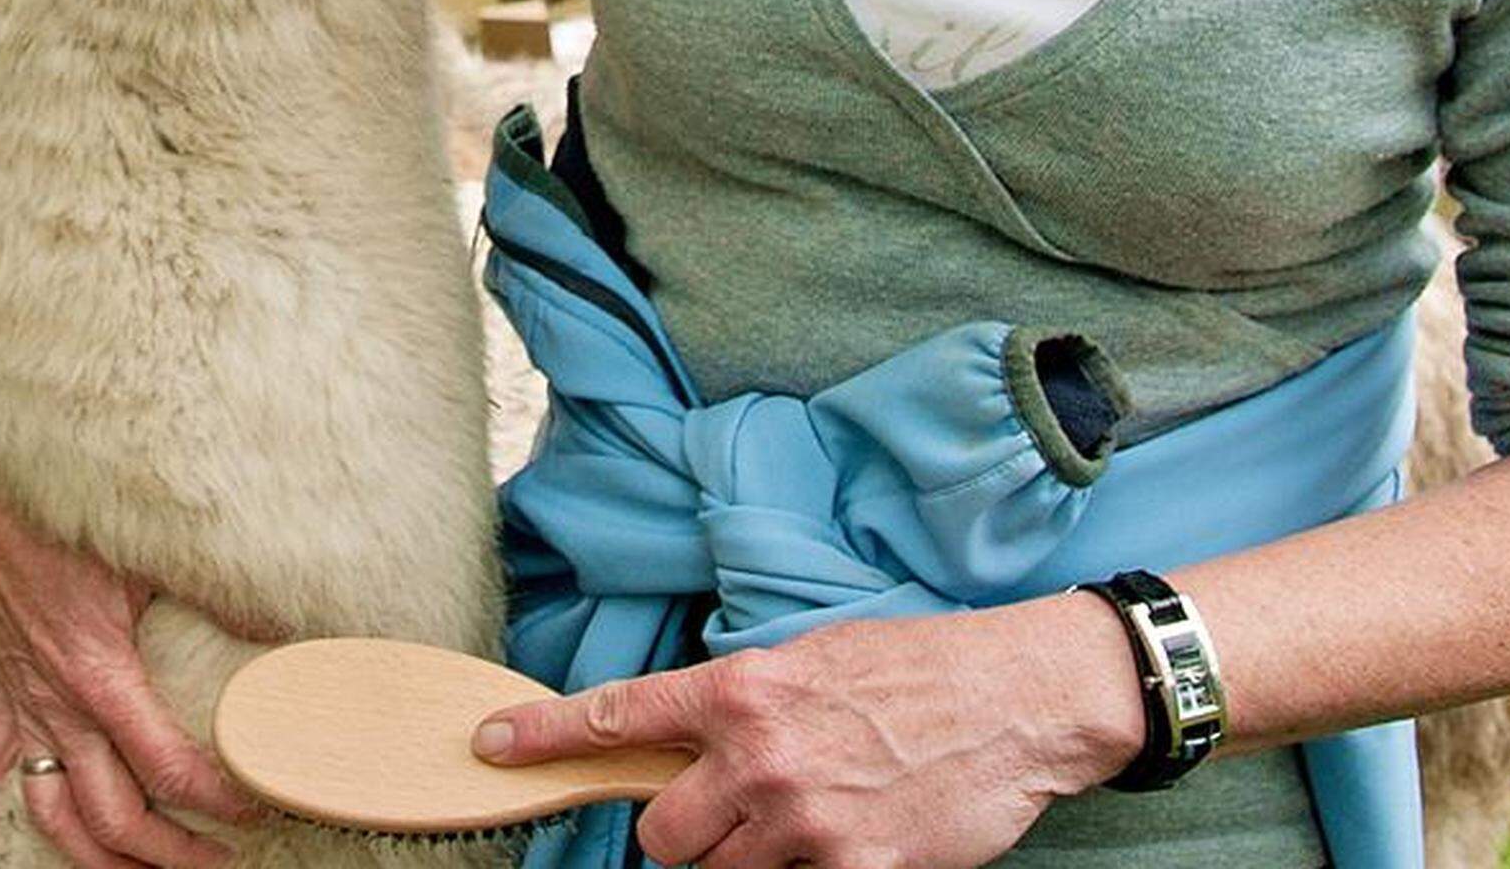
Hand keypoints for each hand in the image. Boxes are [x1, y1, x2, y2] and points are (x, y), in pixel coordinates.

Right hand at [0, 428, 265, 867]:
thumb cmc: (70, 505)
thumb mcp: (153, 547)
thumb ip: (222, 590)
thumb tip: (286, 623)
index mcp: (96, 677)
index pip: (162, 770)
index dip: (216, 799)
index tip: (259, 805)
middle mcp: (54, 701)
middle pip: (106, 815)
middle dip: (163, 854)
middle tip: (218, 863)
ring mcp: (23, 693)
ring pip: (46, 806)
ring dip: (89, 849)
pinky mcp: (4, 674)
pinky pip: (2, 744)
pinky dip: (12, 776)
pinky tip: (7, 789)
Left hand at [469, 595, 1146, 868]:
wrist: (1017, 699)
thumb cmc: (916, 670)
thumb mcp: (810, 660)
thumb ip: (739, 702)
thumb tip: (678, 737)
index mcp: (743, 692)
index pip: (619, 716)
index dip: (545, 738)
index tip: (491, 748)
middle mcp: (760, 759)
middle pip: (662, 838)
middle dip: (683, 833)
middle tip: (727, 812)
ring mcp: (806, 823)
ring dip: (745, 861)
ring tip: (801, 821)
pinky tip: (845, 842)